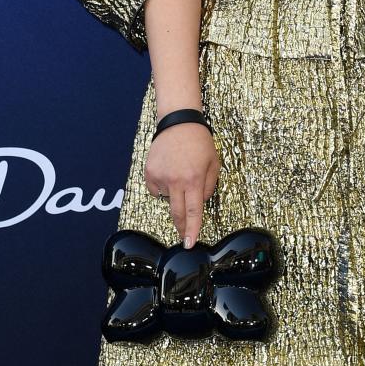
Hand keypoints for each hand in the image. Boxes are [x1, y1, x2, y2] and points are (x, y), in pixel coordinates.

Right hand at [144, 122, 219, 247]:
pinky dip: (162, 187)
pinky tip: (169, 172)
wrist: (178, 123)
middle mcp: (176, 181)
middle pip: (177, 213)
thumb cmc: (199, 142)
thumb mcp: (214, 163)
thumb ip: (209, 186)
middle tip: (183, 236)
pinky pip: (156, 190)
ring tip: (180, 175)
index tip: (189, 243)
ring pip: (167, 199)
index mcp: (194, 179)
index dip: (192, 229)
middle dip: (181, 227)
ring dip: (174, 195)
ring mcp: (161, 177)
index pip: (193, 212)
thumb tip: (201, 202)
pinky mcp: (149, 172)